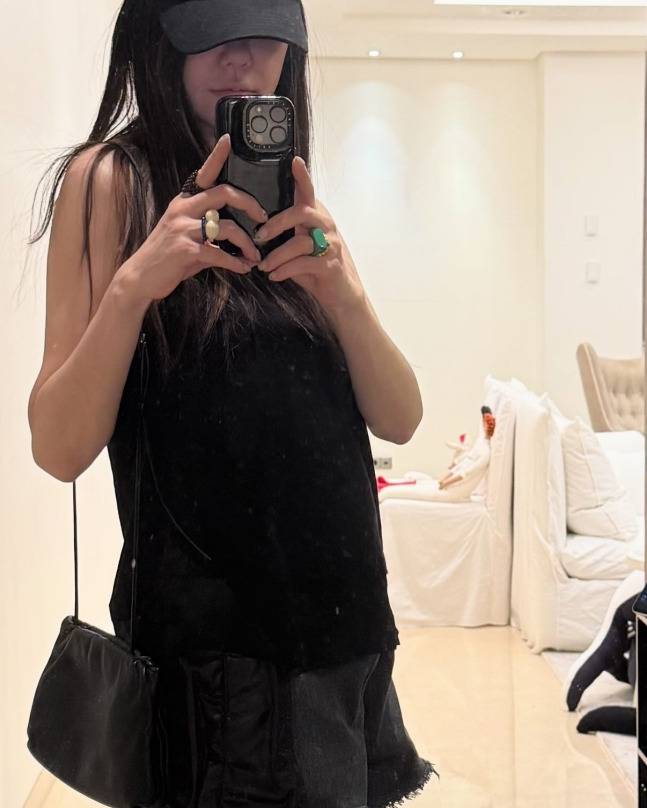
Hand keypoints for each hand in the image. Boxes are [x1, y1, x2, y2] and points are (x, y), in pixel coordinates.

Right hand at [128, 134, 267, 302]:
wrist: (141, 277)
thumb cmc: (167, 256)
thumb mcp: (186, 236)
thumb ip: (210, 231)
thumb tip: (238, 237)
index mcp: (184, 202)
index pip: (203, 174)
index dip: (216, 156)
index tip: (228, 140)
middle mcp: (183, 210)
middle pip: (224, 193)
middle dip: (249, 204)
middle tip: (263, 218)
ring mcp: (183, 229)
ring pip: (228, 227)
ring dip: (246, 244)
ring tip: (254, 256)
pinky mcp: (185, 250)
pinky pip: (220, 253)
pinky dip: (236, 263)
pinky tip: (243, 269)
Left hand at [253, 156, 365, 314]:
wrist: (339, 293)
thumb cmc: (314, 267)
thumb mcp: (298, 246)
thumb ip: (284, 233)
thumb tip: (253, 228)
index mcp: (316, 217)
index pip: (309, 192)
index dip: (302, 177)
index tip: (294, 161)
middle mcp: (326, 226)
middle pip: (302, 213)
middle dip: (276, 223)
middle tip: (259, 237)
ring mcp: (330, 245)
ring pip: (301, 241)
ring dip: (277, 255)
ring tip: (263, 266)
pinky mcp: (330, 265)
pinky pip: (304, 264)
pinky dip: (285, 270)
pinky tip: (274, 276)